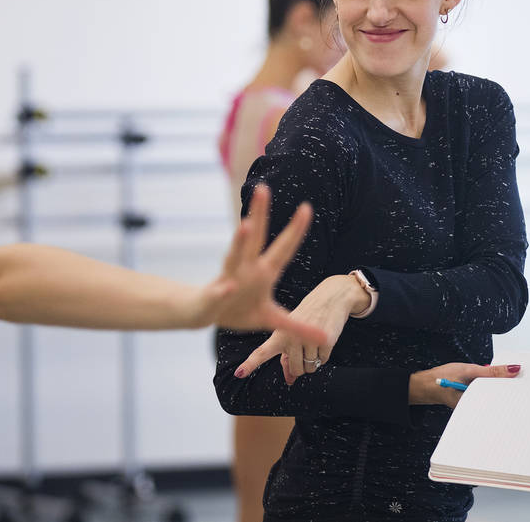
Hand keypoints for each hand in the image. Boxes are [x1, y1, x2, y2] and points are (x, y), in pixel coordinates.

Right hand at [194, 185, 326, 346]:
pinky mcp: (214, 297)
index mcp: (263, 272)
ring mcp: (229, 279)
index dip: (295, 230)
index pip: (283, 248)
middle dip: (259, 215)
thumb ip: (298, 327)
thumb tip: (326, 339)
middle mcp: (246, 269)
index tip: (307, 208)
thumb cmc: (240, 311)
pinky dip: (222, 290)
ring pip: (234, 256)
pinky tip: (226, 286)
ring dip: (240, 241)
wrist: (203, 313)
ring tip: (245, 224)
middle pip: (255, 238)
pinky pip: (218, 292)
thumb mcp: (272, 320)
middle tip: (263, 189)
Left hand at [233, 273, 368, 383]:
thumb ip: (287, 357)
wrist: (330, 297)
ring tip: (313, 343)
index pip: (262, 352)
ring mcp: (308, 339)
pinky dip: (323, 356)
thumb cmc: (308, 316)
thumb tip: (290, 381)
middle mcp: (291, 336)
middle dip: (301, 366)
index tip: (239, 373)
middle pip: (295, 369)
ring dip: (313, 361)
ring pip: (309, 368)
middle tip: (305, 350)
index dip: (251, 364)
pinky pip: (322, 361)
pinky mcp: (325, 340)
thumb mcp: (292, 332)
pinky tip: (323, 341)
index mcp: (279, 334)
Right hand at [409, 362, 521, 406]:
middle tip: (525, 381)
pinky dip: (494, 388)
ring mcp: (478, 405)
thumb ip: (491, 372)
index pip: (505, 401)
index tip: (528, 383)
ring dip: (502, 388)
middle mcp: (480, 409)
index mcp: (479, 406)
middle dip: (512, 391)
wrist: (426, 384)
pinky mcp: (476, 400)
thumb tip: (513, 370)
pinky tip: (498, 382)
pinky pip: (489, 395)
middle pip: (502, 400)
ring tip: (514, 380)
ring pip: (496, 397)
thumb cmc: (443, 379)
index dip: (516, 392)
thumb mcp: (468, 371)